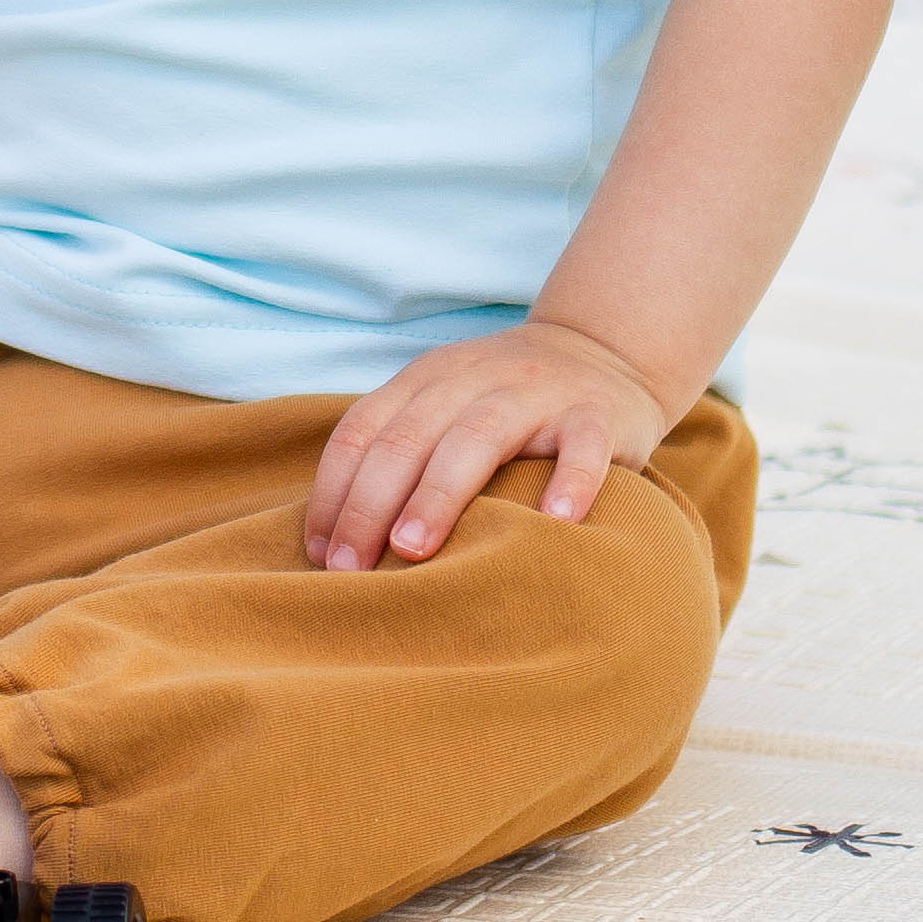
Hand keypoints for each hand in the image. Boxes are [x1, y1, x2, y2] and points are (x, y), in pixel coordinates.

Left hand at [302, 319, 672, 572]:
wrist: (601, 353)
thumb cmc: (503, 406)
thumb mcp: (443, 408)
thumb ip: (398, 452)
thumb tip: (334, 543)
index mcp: (426, 380)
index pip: (362, 430)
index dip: (334, 492)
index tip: (321, 555)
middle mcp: (474, 379)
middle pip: (409, 437)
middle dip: (370, 503)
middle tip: (351, 568)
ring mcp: (537, 393)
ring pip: (478, 436)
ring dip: (439, 493)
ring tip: (413, 548)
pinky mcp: (596, 414)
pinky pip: (583, 446)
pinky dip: (571, 481)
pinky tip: (557, 522)